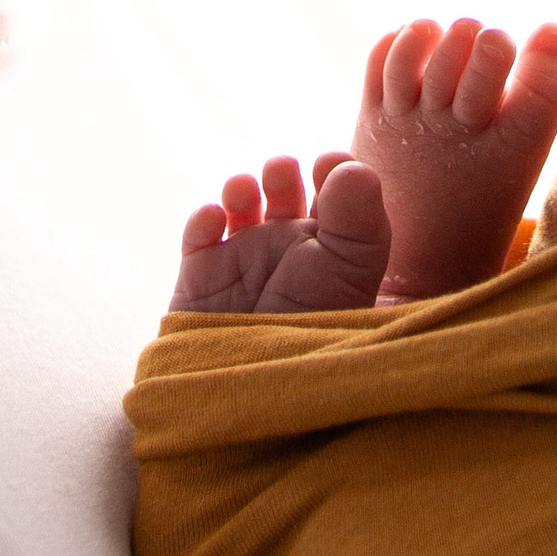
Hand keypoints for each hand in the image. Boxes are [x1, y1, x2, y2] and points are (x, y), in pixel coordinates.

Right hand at [168, 153, 391, 315]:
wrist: (259, 393)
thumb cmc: (316, 331)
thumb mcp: (350, 272)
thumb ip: (358, 215)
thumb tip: (349, 162)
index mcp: (331, 250)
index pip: (334, 197)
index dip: (331, 171)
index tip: (326, 162)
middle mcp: (288, 254)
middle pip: (285, 194)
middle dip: (281, 172)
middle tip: (283, 170)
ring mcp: (244, 265)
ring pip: (239, 207)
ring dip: (241, 187)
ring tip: (245, 190)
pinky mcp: (202, 280)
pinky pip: (199, 237)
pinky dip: (202, 219)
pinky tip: (214, 218)